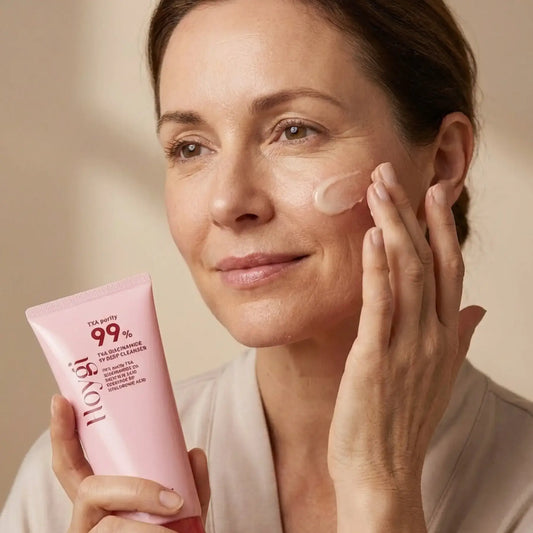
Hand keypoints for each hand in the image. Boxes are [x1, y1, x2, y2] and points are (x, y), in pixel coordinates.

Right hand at [50, 394, 210, 531]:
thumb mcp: (186, 505)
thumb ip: (192, 480)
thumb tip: (194, 453)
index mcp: (101, 497)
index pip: (73, 463)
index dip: (63, 434)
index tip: (61, 402)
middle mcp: (87, 517)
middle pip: (88, 490)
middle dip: (132, 490)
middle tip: (175, 501)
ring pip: (108, 526)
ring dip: (149, 529)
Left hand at [327, 163, 485, 530]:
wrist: (384, 473)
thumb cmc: (402, 421)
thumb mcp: (438, 375)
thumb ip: (457, 337)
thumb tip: (475, 309)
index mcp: (444, 337)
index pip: (448, 270)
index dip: (441, 229)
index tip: (431, 193)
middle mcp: (432, 336)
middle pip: (427, 261)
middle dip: (412, 213)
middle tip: (393, 173)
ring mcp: (407, 347)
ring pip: (406, 274)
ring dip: (393, 227)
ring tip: (378, 190)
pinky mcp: (376, 359)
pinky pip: (381, 305)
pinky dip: (378, 269)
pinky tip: (374, 238)